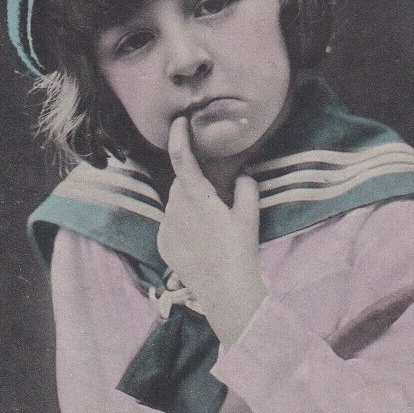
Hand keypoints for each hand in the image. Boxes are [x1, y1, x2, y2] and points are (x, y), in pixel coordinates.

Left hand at [156, 117, 266, 346]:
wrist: (225, 291)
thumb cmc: (240, 250)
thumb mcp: (250, 216)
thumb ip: (246, 188)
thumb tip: (242, 176)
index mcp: (198, 198)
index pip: (182, 159)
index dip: (178, 137)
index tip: (178, 122)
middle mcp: (177, 209)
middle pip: (181, 183)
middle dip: (194, 183)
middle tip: (216, 200)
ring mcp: (167, 227)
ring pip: (175, 203)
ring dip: (188, 204)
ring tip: (210, 225)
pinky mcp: (163, 243)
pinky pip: (170, 223)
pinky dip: (182, 223)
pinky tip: (200, 240)